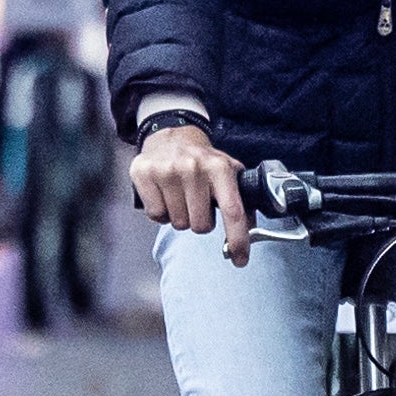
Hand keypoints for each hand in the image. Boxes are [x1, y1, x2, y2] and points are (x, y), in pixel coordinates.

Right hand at [129, 121, 247, 262]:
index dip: (238, 240)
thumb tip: (251, 233)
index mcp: (219, 167)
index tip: (241, 260)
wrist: (171, 136)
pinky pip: (156, 215)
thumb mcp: (227, 172)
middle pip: (201, 226)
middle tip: (197, 204)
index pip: (233, 211)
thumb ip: (242, 201)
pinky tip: (165, 195)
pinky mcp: (144, 173)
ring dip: (180, 216)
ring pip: (178, 223)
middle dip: (200, 221)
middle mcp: (193, 167)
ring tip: (180, 196)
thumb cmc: (201, 160)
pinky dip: (161, 212)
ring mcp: (167, 170)